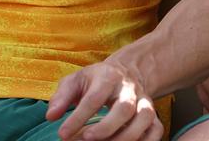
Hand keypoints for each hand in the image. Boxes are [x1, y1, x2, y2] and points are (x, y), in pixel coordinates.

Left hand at [47, 60, 162, 140]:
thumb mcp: (75, 81)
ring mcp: (144, 102)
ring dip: (125, 137)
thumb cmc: (95, 81)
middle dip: (106, 127)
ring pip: (144, 118)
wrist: (126, 74)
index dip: (78, 117)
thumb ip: (61, 97)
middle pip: (124, 108)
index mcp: (108, 77)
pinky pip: (157, 130)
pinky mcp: (154, 115)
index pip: (95, 98)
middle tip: (85, 139)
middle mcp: (130, 89)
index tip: (62, 134)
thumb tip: (51, 115)